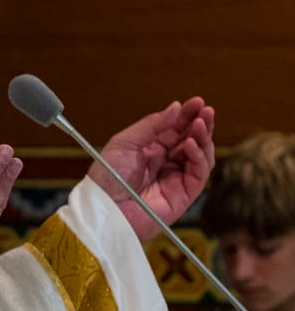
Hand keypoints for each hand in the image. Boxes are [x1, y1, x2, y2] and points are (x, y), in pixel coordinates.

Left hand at [89, 98, 213, 240]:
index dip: (187, 115)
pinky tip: (190, 144)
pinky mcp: (184, 193)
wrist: (105, 208)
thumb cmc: (107, 177)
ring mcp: (176, 177)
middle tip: (206, 110)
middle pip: (192, 139)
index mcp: (151, 149)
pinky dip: (198, 156)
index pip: (175, 129)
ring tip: (199, 124)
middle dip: (200, 123)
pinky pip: (199, 172)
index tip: (197, 102)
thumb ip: (151, 125)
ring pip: (201, 154)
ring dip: (203, 138)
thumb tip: (174, 108)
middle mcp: (166, 162)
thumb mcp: (125, 143)